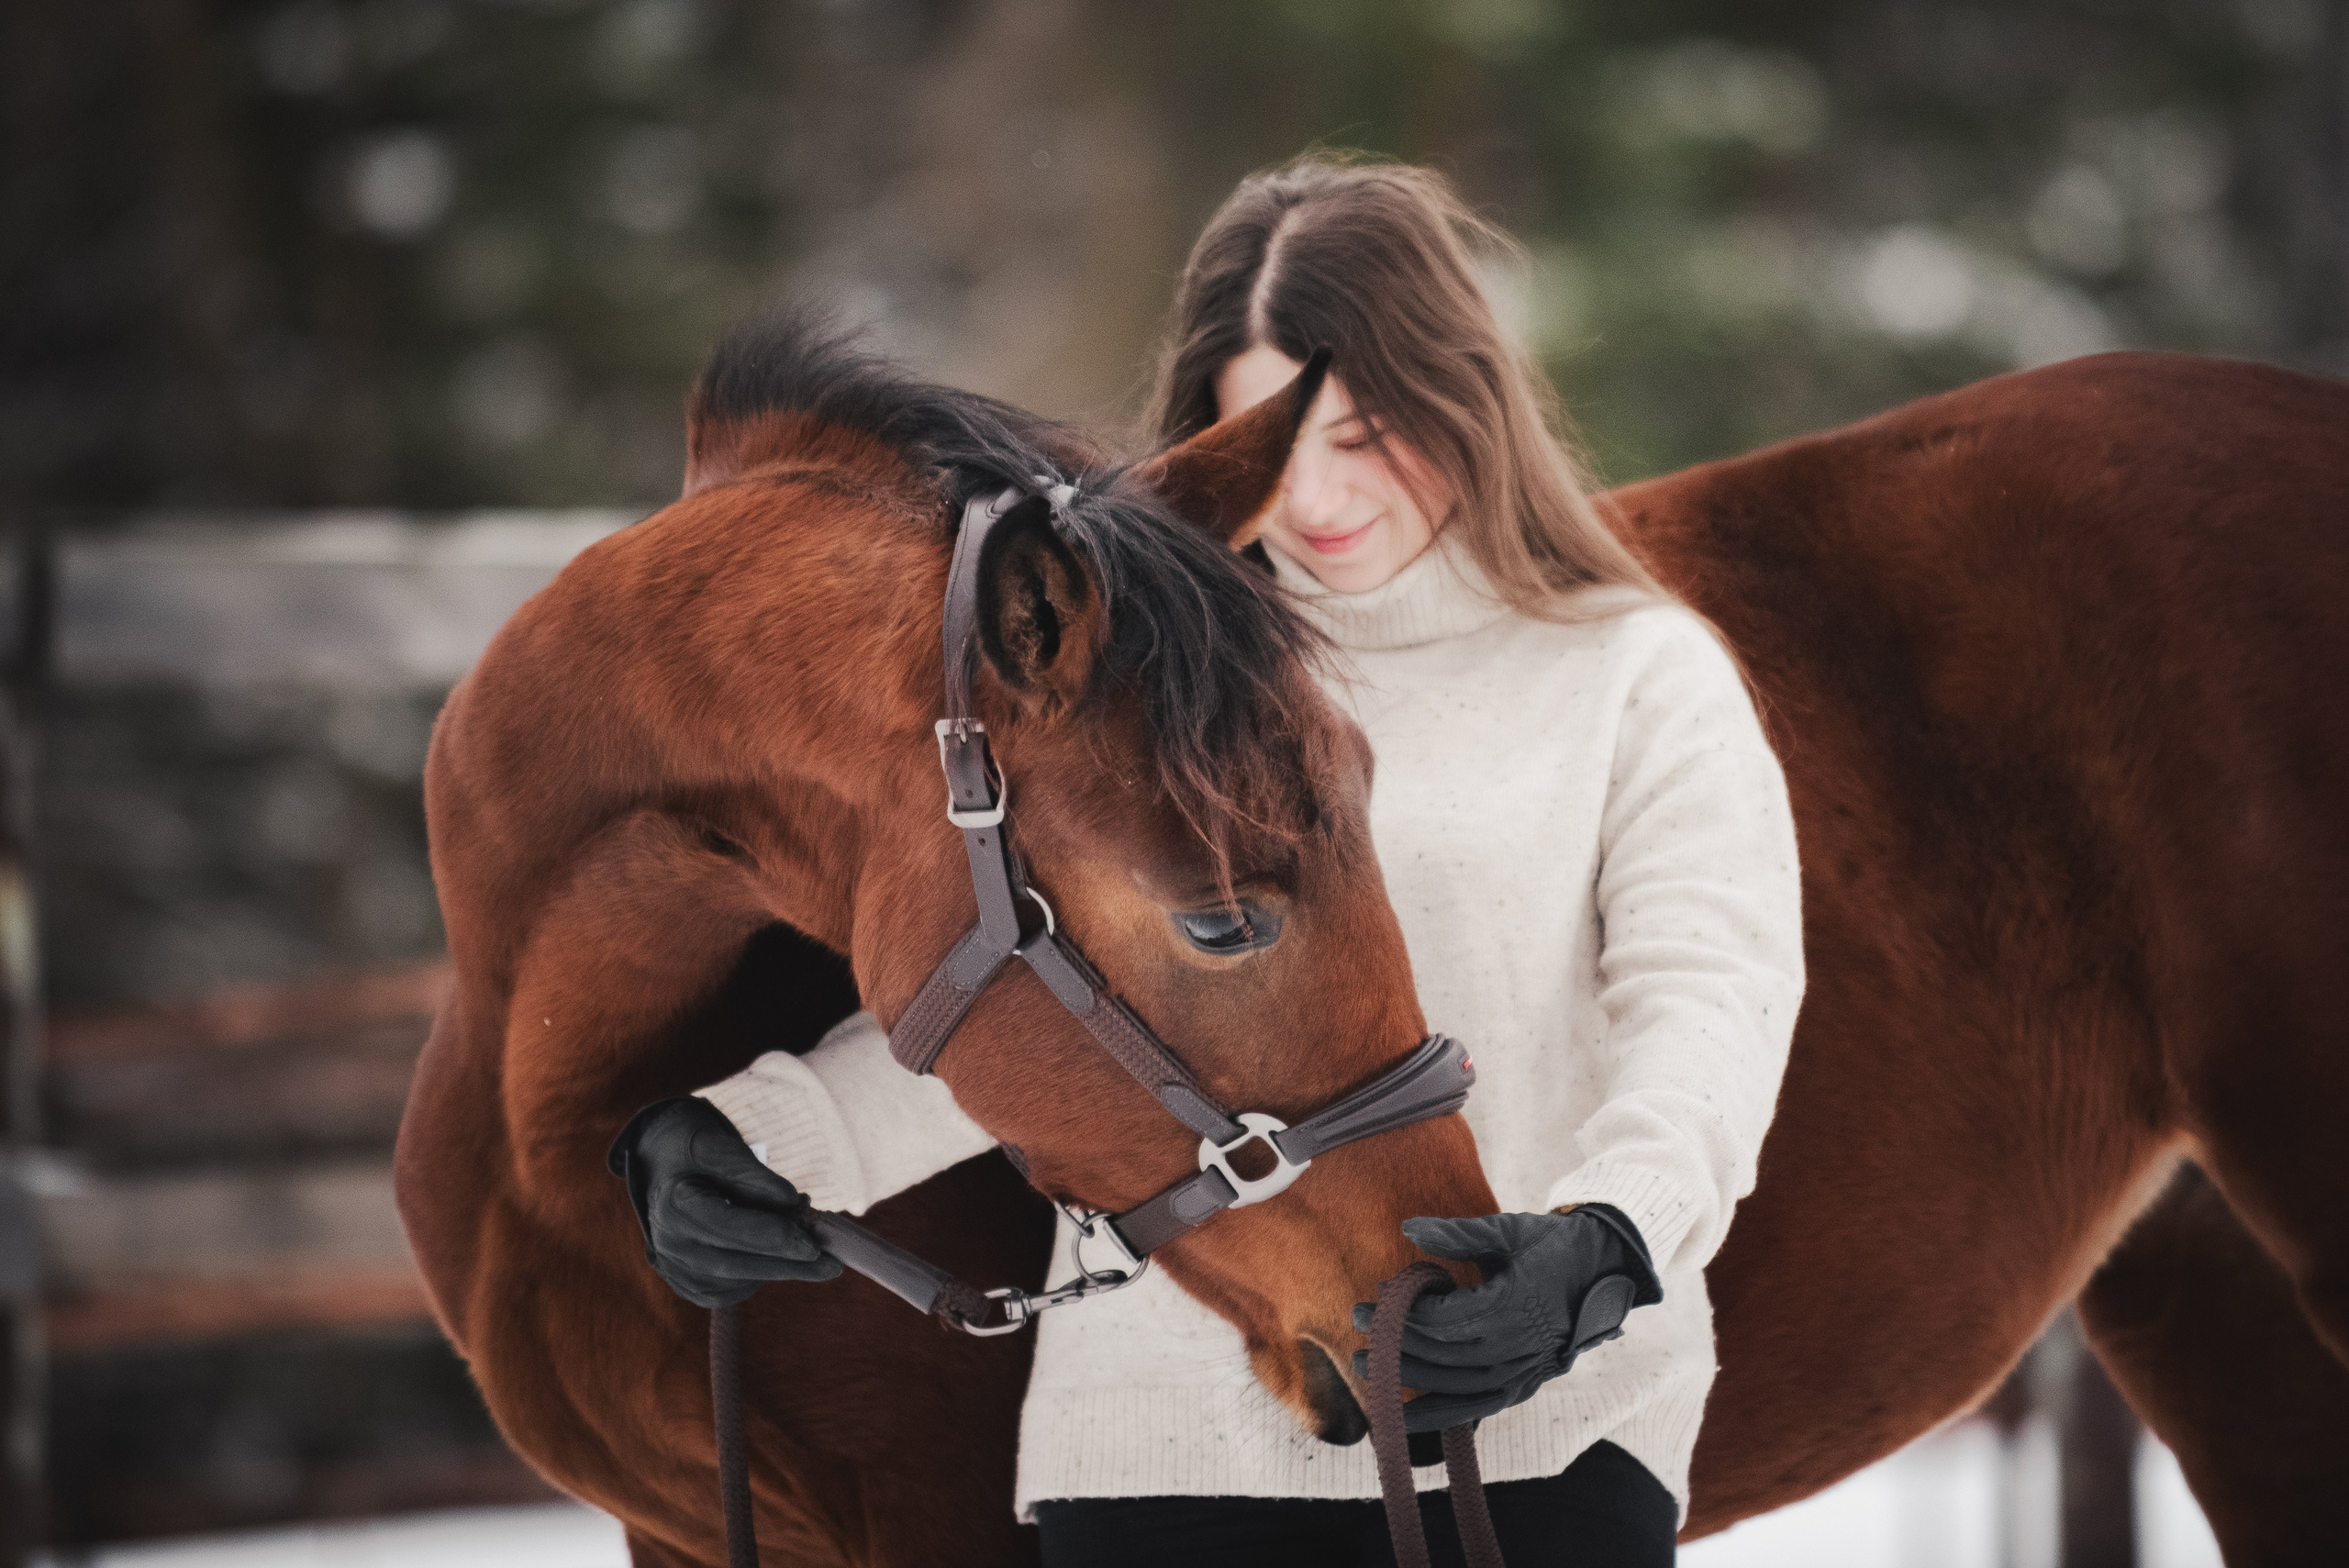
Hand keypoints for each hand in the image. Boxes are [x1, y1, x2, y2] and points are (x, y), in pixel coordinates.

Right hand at [606, 1096, 842, 1307]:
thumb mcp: (719, 1146)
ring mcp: (675, 1269)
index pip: (731, 1227)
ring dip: (779, 1268)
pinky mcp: (687, 1284)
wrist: (662, 1169)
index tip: (813, 1244)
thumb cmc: (695, 1151)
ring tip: (810, 1248)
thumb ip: (753, 1173)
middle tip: (833, 1265)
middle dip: (788, 1265)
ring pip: (738, 1282)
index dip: (774, 1238)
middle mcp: (670, 1244)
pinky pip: (731, 1291)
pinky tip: (775, 1255)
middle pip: (737, 1263)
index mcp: (676, 1205)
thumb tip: (792, 1201)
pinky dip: (760, 1275)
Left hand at [1351, 1206, 1661, 1431]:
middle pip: (1442, 1354)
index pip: (1444, 1321)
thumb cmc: (1550, 1246)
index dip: (1403, 1315)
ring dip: (1407, 1380)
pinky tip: (1402, 1420)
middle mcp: (1516, 1346)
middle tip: (1358, 1327)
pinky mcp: (1522, 1386)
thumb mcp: (1507, 1230)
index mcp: (1512, 1306)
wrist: (1601, 1272)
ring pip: (1454, 1385)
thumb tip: (1408, 1228)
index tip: (1371, 1301)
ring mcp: (1522, 1371)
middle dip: (1395, 1343)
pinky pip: (1476, 1408)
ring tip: (1366, 1370)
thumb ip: (1458, 1234)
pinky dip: (1439, 1417)